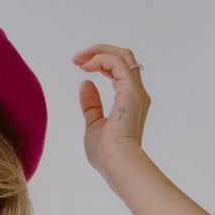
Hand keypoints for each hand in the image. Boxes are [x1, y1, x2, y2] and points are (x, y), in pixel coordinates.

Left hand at [73, 45, 149, 175]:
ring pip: (122, 55)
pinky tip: (86, 66)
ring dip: (98, 52)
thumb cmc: (106, 152)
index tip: (80, 66)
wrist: (117, 163)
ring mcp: (135, 90)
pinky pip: (117, 63)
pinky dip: (101, 59)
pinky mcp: (131, 90)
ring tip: (79, 59)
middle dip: (99, 52)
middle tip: (77, 58)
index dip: (100, 63)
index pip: (119, 71)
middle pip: (123, 58)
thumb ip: (91, 105)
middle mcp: (136, 93)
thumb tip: (85, 84)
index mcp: (129, 101)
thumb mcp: (93, 124)